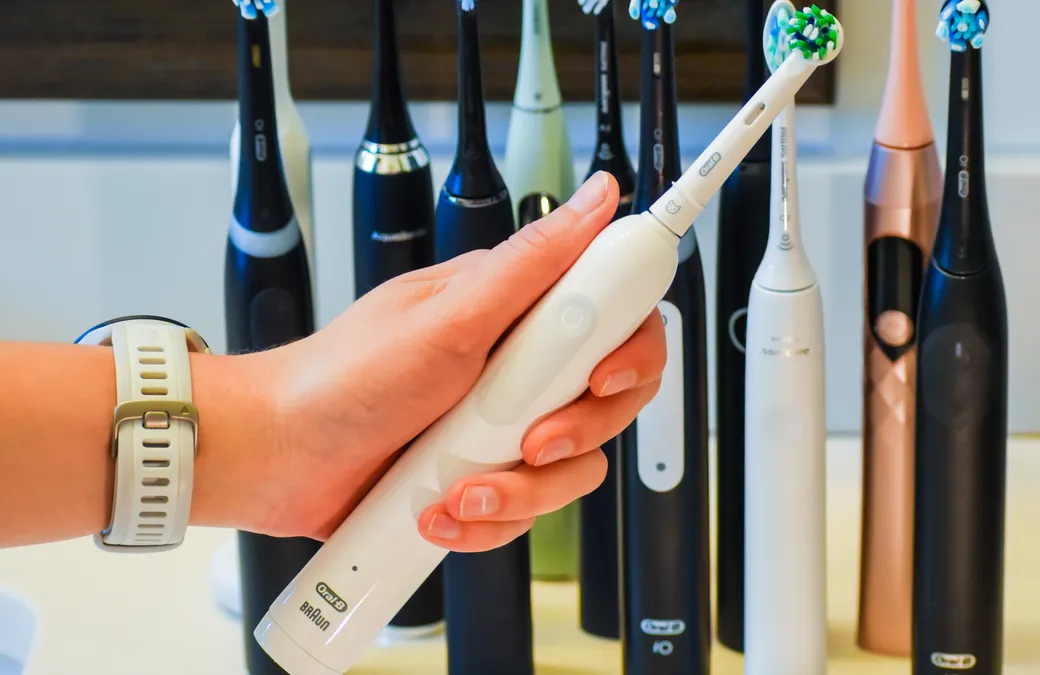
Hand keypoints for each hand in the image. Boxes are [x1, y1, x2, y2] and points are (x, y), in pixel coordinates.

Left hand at [231, 172, 664, 551]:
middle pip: (609, 402)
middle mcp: (518, 368)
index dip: (629, 352)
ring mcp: (501, 428)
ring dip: (519, 492)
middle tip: (530, 439)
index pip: (615, 318)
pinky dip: (485, 521)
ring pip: (571, 469)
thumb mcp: (448, 314)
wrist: (277, 458)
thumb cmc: (343, 376)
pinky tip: (439, 509)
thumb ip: (533, 262)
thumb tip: (596, 197)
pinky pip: (525, 513)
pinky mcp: (483, 480)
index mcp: (517, 312)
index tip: (600, 376)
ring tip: (462, 488)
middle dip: (576, 433)